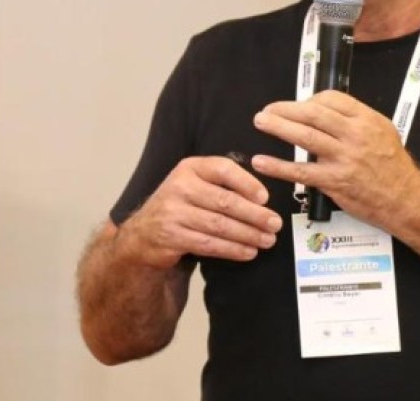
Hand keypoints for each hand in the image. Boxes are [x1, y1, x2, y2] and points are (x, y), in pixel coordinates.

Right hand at [118, 156, 282, 269]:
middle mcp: (179, 186)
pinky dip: (232, 249)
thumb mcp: (194, 184)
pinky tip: (248, 251)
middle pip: (224, 201)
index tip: (265, 197)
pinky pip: (209, 244)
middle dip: (254, 214)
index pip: (222, 169)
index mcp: (189, 168)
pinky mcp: (172, 237)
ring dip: (247, 234)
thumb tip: (262, 196)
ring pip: (219, 225)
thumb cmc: (180, 206)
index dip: (246, 182)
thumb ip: (221, 183)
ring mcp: (173, 212)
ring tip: (267, 240)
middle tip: (275, 224)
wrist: (144, 233)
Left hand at [250, 90, 418, 224]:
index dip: (308, 100)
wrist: (405, 199)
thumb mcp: (381, 131)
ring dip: (278, 127)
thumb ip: (353, 120)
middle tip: (267, 109)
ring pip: (305, 137)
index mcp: (366, 119)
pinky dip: (278, 166)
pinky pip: (300, 172)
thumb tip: (320, 110)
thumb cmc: (391, 165)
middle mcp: (355, 135)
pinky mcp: (334, 182)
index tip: (296, 106)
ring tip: (261, 122)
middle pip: (313, 113)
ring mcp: (344, 158)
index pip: (331, 99)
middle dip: (285, 109)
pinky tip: (262, 161)